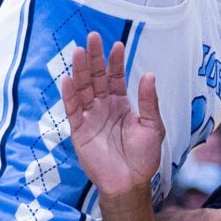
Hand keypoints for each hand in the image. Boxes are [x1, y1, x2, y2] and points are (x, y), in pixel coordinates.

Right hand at [59, 33, 162, 199]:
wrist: (130, 183)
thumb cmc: (144, 157)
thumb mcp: (153, 127)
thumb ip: (148, 102)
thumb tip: (149, 75)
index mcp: (120, 104)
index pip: (115, 77)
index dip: (115, 62)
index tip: (117, 45)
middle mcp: (103, 107)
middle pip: (96, 78)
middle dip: (94, 58)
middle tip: (92, 37)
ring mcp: (90, 118)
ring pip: (83, 90)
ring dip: (80, 71)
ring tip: (78, 52)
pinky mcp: (79, 131)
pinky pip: (73, 111)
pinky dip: (69, 96)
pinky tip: (67, 80)